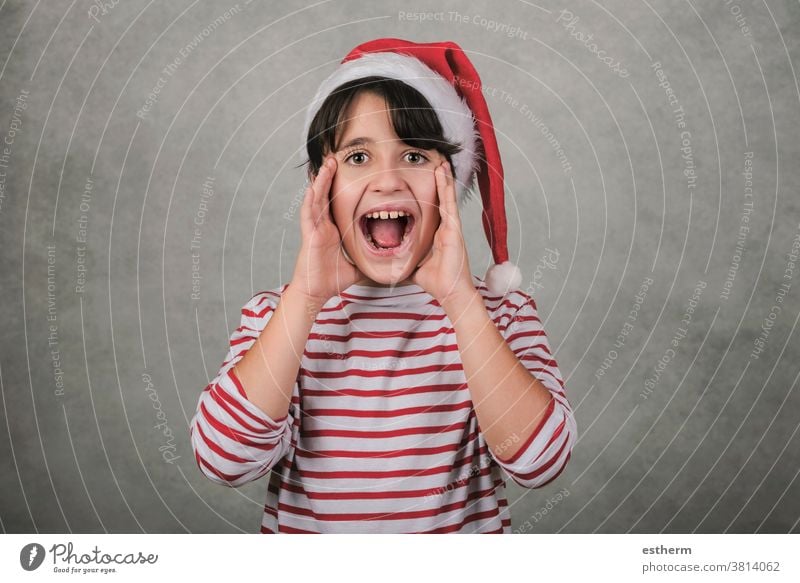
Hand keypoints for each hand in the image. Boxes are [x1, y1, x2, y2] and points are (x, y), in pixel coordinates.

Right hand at [291, 156, 362, 307]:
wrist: (316, 292)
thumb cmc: (332, 280)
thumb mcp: (356, 265)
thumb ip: (368, 259)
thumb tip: (387, 262)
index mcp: (332, 230)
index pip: (335, 203)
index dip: (338, 187)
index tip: (344, 172)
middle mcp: (322, 226)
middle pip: (325, 195)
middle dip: (329, 177)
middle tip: (334, 158)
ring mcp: (315, 229)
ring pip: (316, 200)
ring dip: (320, 182)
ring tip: (326, 164)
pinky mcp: (310, 236)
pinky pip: (309, 215)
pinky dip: (310, 200)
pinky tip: (312, 187)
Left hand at [411, 161, 474, 307]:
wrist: (450, 292)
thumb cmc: (435, 282)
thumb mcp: (414, 266)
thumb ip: (404, 260)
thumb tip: (388, 262)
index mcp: (437, 235)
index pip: (433, 209)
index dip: (431, 194)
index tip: (425, 180)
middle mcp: (445, 228)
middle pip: (441, 199)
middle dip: (439, 182)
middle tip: (435, 163)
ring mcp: (451, 227)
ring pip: (446, 197)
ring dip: (443, 179)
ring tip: (440, 162)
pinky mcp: (454, 229)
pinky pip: (449, 204)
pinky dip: (446, 188)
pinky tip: (443, 175)